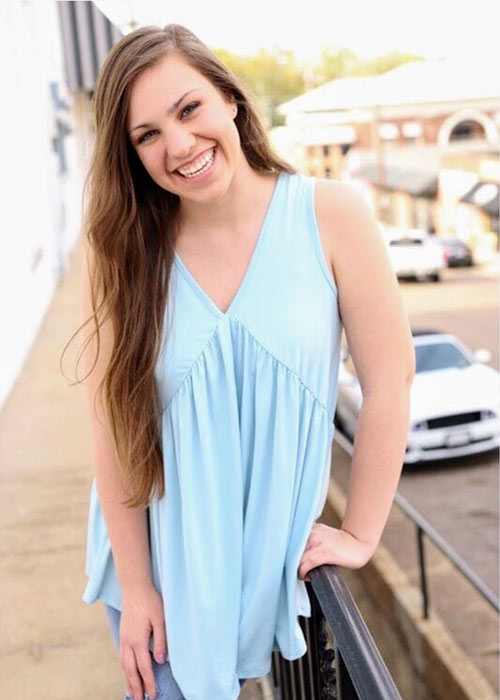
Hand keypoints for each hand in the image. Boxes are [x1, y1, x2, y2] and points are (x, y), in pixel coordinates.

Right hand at [119, 584, 167, 699]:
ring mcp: (123, 638)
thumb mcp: (160, 619)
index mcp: (138, 640)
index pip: (144, 667)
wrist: (134, 587)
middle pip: (131, 670)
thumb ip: (161, 641)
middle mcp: (128, 642)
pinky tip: (128, 673)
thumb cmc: (150, 601)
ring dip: (128, 680)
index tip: (153, 695)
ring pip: (124, 665)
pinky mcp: (122, 634)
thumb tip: (161, 662)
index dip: (149, 682)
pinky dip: (124, 669)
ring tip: (132, 693)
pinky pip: (122, 657)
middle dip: (136, 687)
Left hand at [297, 523, 373, 580]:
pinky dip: (302, 573)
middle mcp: (311, 532)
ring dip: (296, 569)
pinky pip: (304, 565)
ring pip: (295, 558)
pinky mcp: (322, 552)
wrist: (358, 544)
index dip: (288, 553)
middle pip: (291, 550)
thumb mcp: (323, 535)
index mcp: (311, 528)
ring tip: (303, 574)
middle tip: (296, 570)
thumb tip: (295, 552)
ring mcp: (316, 541)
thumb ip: (310, 538)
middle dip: (291, 562)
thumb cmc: (341, 543)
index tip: (290, 562)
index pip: (290, 541)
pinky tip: (307, 577)